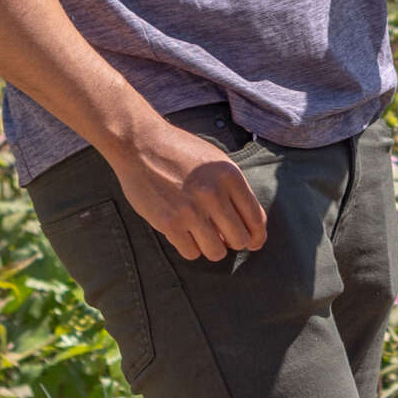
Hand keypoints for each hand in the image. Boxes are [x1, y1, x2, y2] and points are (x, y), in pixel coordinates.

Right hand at [111, 117, 267, 259]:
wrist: (140, 145)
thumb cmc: (181, 152)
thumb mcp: (217, 162)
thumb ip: (234, 190)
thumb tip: (249, 225)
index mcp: (230, 176)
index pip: (256, 219)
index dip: (257, 236)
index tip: (253, 242)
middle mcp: (213, 194)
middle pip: (239, 239)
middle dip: (234, 242)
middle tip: (224, 237)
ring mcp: (190, 210)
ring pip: (216, 252)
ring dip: (212, 248)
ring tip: (204, 236)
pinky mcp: (168, 223)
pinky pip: (191, 253)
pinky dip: (191, 248)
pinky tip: (185, 235)